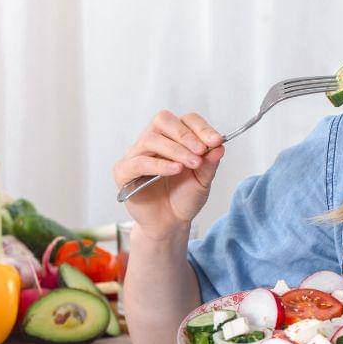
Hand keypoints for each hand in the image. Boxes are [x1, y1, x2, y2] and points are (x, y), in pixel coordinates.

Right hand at [112, 111, 224, 238]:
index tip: (216, 141)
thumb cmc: (183, 198)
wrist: (170, 223)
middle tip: (201, 151)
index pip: (185, 120)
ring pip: (150, 139)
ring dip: (175, 150)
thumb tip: (219, 146)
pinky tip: (175, 170)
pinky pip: (139, 162)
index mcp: (172, 138)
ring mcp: (135, 155)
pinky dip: (159, 165)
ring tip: (191, 163)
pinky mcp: (124, 172)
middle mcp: (152, 141)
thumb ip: (209, 163)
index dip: (201, 128)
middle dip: (185, 134)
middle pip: (162, 120)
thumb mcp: (203, 180)